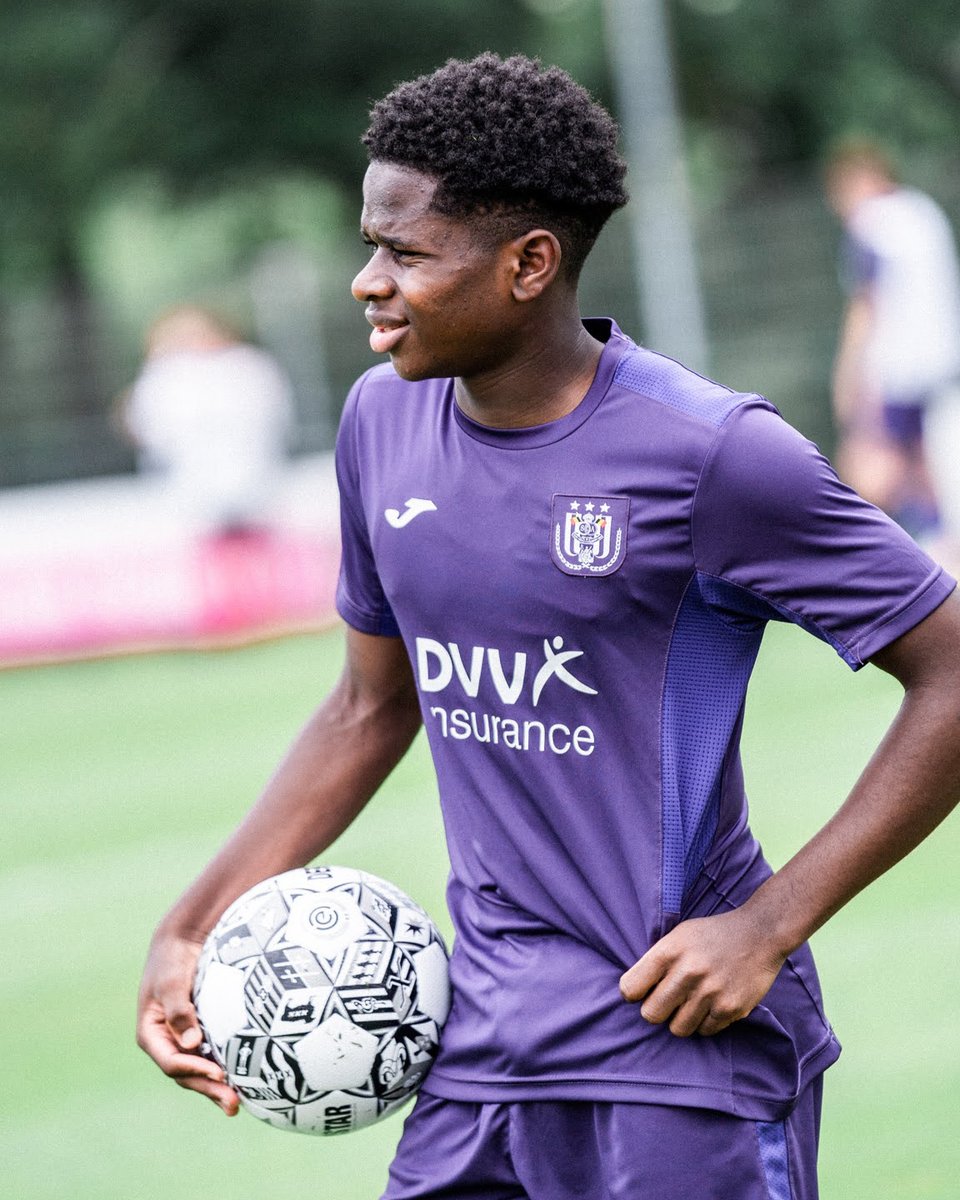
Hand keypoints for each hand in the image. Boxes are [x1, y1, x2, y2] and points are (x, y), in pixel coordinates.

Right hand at [136, 929, 240, 1115]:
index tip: (218, 1074)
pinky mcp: (200, 1032)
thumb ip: (179, 1010)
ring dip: (216, 1087)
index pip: (171, 1061)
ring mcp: (183, 1039)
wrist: (183, 939)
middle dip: (208, 1089)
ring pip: (199, 1070)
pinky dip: (224, 1068)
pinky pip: (211, 1055)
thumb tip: (191, 1044)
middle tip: (233, 1104)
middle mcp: (166, 1042)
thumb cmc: (173, 959)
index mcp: (151, 1034)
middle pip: (186, 1074)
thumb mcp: (171, 982)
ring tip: (238, 1104)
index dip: (194, 1070)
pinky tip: (244, 1079)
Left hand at [619, 907, 785, 1037]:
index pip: (630, 988)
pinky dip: (706, 1021)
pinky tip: (713, 1003)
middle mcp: (687, 973)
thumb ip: (657, 961)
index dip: (634, 993)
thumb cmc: (713, 934)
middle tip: (669, 1001)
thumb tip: (633, 993)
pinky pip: (705, 1031)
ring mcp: (710, 993)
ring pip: (678, 1029)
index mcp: (669, 951)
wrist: (761, 933)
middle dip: (657, 1010)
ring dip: (682, 1019)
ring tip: (694, 1001)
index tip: (643, 992)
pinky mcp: (731, 1008)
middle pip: (651, 1015)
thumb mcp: (679, 936)